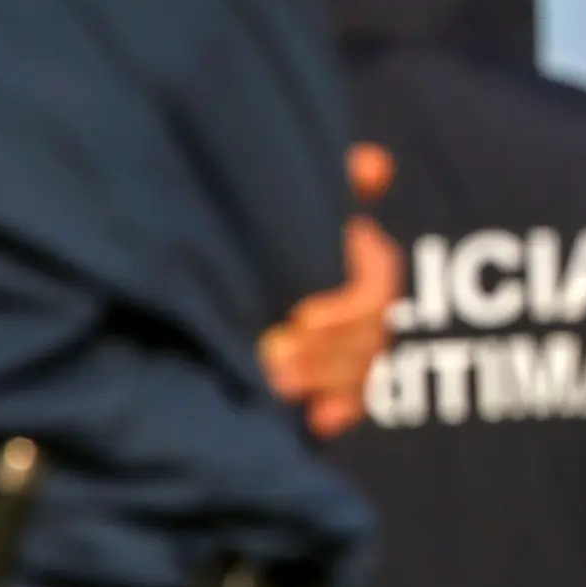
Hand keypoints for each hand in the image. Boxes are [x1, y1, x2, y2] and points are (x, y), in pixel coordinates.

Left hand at [259, 145, 402, 438]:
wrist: (207, 267)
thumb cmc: (251, 223)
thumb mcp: (279, 197)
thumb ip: (326, 184)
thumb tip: (375, 164)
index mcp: (358, 256)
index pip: (378, 283)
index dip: (349, 305)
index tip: (303, 315)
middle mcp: (360, 299)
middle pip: (372, 333)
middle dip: (329, 350)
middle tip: (277, 357)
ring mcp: (346, 342)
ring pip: (364, 368)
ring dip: (329, 380)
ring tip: (280, 385)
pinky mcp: (327, 375)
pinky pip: (352, 398)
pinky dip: (339, 410)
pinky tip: (317, 422)